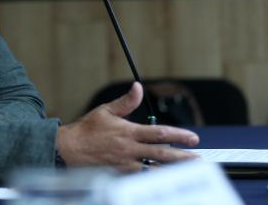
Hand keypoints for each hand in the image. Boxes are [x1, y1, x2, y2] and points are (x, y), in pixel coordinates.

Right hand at [55, 82, 199, 171]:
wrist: (69, 149)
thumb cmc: (87, 129)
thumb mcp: (106, 110)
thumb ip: (125, 101)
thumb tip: (138, 87)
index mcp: (128, 131)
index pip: (158, 133)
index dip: (178, 135)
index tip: (192, 137)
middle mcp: (129, 149)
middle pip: (162, 154)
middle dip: (182, 156)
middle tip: (198, 158)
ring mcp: (126, 164)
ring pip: (155, 169)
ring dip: (173, 170)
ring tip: (188, 171)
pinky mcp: (121, 174)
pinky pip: (141, 177)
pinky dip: (154, 178)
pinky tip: (165, 178)